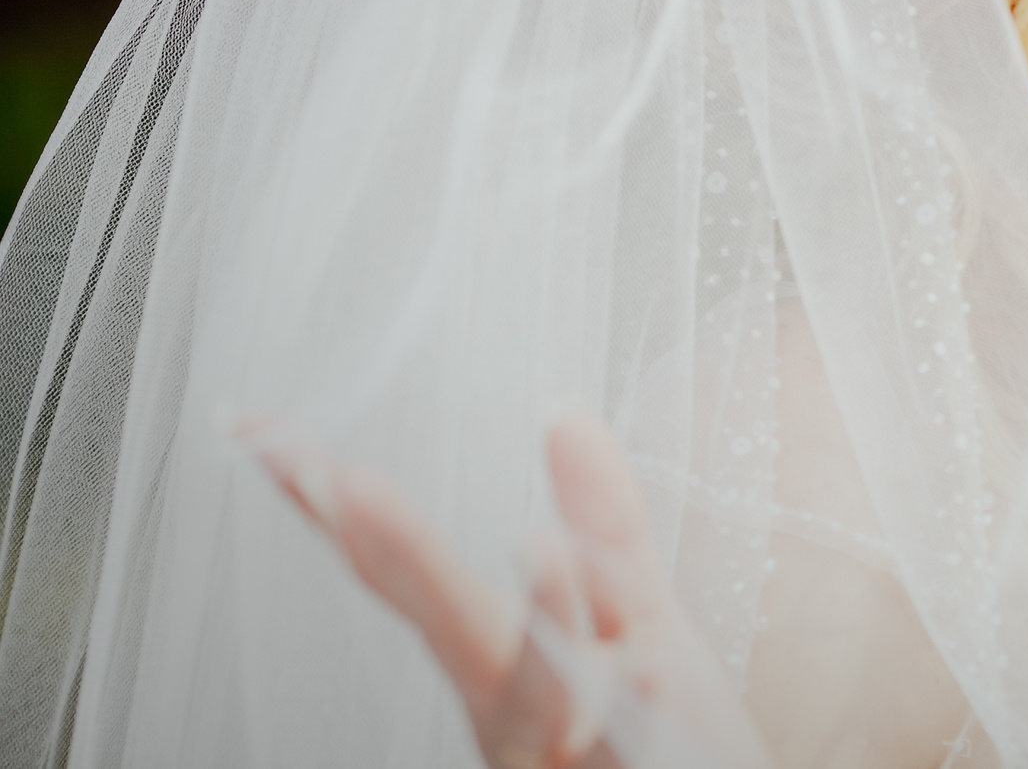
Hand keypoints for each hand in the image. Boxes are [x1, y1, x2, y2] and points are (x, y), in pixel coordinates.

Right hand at [247, 412, 771, 768]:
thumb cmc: (658, 731)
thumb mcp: (635, 611)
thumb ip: (600, 518)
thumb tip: (560, 410)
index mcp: (493, 651)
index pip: (395, 566)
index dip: (324, 499)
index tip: (252, 427)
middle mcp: (502, 707)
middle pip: (439, 618)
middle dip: (390, 549)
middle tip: (325, 470)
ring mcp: (543, 752)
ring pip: (534, 691)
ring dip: (536, 614)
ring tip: (534, 544)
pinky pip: (598, 737)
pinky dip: (611, 684)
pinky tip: (634, 647)